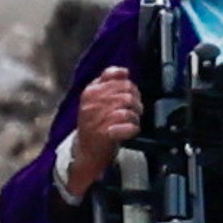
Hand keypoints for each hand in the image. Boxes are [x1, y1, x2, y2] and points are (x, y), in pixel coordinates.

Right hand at [59, 67, 141, 195]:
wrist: (86, 152)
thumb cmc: (94, 124)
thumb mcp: (95, 100)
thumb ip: (107, 83)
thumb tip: (124, 71)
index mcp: (89, 92)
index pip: (113, 76)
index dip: (127, 84)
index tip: (129, 93)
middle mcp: (91, 103)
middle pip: (126, 92)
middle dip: (136, 101)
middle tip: (136, 110)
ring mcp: (97, 119)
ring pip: (128, 109)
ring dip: (135, 116)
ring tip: (133, 121)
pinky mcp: (104, 135)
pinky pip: (128, 126)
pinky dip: (133, 128)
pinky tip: (130, 130)